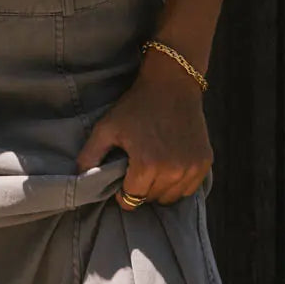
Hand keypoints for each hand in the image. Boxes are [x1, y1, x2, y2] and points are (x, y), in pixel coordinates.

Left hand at [74, 58, 212, 208]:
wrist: (172, 83)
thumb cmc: (136, 105)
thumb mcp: (107, 126)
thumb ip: (90, 154)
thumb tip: (79, 178)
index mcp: (147, 165)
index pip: (131, 200)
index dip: (122, 192)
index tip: (122, 177)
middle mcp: (172, 171)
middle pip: (151, 199)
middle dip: (141, 189)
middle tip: (137, 168)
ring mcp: (191, 167)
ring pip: (171, 197)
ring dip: (160, 188)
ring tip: (153, 166)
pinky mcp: (204, 162)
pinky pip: (189, 188)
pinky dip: (178, 183)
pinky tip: (170, 165)